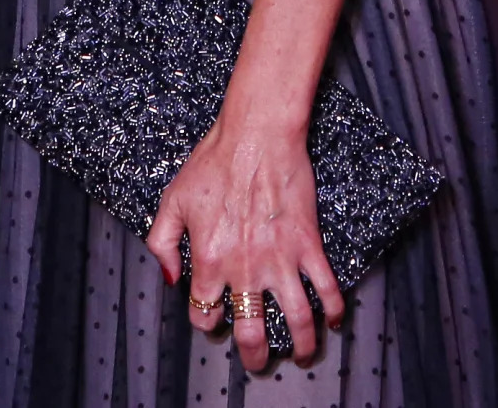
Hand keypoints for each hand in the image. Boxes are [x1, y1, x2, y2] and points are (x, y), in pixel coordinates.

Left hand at [148, 100, 345, 373]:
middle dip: (255, 356)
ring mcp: (280, 260)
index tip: (214, 318)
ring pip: (297, 320)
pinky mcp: (308, 245)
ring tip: (302, 355)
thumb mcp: (172, 201)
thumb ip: (163, 244)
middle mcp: (245, 269)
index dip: (207, 322)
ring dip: (302, 346)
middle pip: (252, 332)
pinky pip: (327, 288)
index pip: (205, 314)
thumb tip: (172, 278)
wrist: (257, 135)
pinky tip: (333, 319)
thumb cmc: (214, 162)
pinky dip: (334, 309)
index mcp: (209, 261)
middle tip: (259, 361)